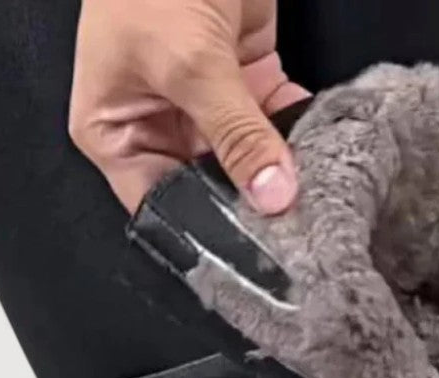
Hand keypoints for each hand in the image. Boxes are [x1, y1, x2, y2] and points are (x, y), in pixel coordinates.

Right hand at [70, 0, 307, 212]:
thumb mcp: (189, 61)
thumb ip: (235, 133)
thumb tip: (272, 197)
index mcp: (114, 131)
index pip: (158, 205)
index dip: (203, 232)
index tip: (253, 254)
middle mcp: (156, 125)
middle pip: (208, 189)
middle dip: (251, 206)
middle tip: (296, 233)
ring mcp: (203, 105)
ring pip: (247, 160)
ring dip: (280, 175)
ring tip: (315, 202)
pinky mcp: (245, 79)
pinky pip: (274, 122)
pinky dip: (299, 135)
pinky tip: (324, 155)